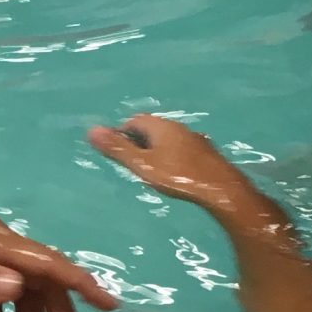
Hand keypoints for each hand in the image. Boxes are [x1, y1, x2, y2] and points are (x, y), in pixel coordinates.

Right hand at [89, 116, 282, 226]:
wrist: (221, 189)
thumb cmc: (178, 176)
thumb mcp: (142, 166)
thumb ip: (118, 149)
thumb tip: (91, 130)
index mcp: (161, 126)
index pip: (134, 121)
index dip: (122, 135)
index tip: (117, 154)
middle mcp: (178, 127)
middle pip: (152, 129)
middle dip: (138, 142)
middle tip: (130, 164)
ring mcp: (195, 139)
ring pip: (168, 140)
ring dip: (156, 151)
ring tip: (149, 171)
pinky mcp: (205, 153)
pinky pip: (181, 150)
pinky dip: (172, 158)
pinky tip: (174, 175)